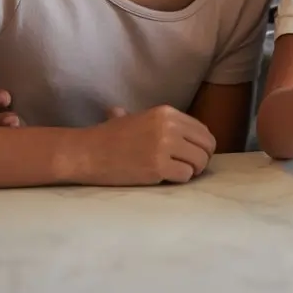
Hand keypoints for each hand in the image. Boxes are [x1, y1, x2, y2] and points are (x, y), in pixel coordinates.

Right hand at [69, 105, 216, 185]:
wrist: (86, 152)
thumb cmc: (108, 137)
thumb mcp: (135, 118)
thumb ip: (155, 120)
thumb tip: (168, 125)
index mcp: (166, 112)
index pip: (202, 130)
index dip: (202, 146)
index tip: (192, 155)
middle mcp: (169, 126)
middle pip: (206, 146)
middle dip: (201, 159)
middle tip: (188, 167)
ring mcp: (164, 145)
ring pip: (199, 162)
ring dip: (191, 171)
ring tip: (176, 172)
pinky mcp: (158, 166)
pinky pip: (185, 175)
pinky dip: (179, 180)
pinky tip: (165, 177)